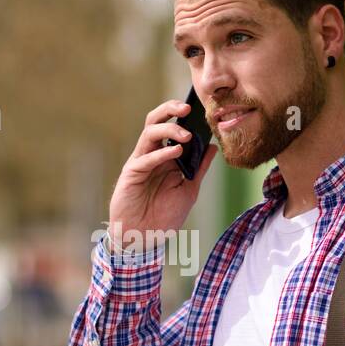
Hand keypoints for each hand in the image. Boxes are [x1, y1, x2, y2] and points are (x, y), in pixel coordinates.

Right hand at [105, 99, 217, 252]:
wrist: (145, 238)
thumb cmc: (164, 216)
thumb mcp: (189, 189)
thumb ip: (199, 168)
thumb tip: (213, 147)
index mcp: (164, 156)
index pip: (171, 126)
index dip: (182, 115)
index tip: (200, 108)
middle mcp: (151, 154)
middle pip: (155, 121)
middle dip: (170, 109)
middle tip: (187, 107)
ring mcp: (140, 163)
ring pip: (148, 133)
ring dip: (168, 129)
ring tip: (186, 135)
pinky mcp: (131, 174)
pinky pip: (145, 158)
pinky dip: (161, 153)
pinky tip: (176, 151)